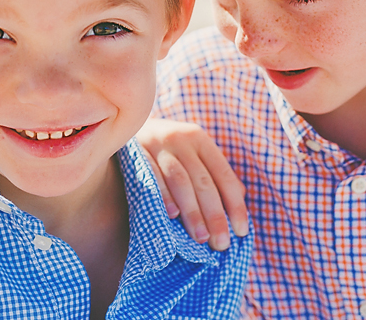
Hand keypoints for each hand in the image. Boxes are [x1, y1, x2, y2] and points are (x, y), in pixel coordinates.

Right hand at [137, 118, 249, 250]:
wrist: (124, 122)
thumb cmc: (166, 149)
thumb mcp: (191, 153)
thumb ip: (213, 174)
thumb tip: (241, 201)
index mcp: (200, 140)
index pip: (224, 175)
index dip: (234, 204)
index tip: (241, 232)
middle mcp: (181, 139)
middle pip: (203, 181)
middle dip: (214, 214)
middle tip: (221, 244)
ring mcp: (158, 145)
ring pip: (180, 180)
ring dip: (192, 211)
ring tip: (200, 237)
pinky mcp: (137, 152)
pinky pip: (152, 176)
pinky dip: (163, 195)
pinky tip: (171, 215)